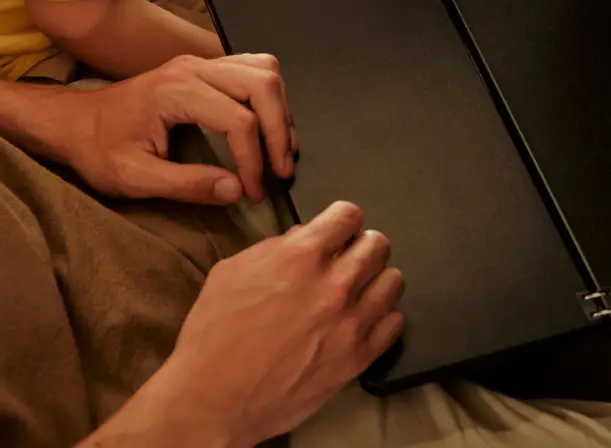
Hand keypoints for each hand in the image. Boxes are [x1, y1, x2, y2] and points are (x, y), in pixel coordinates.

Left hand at [58, 54, 296, 203]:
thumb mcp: (135, 177)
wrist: (75, 122)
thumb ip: (187, 185)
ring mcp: (198, 63)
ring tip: (279, 151)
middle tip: (280, 171)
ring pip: (262, 69)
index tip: (253, 192)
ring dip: (278, 109)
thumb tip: (236, 189)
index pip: (238, 120)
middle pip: (261, 84)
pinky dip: (268, 97)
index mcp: (176, 91)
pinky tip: (266, 128)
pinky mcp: (201, 68)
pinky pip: (250, 69)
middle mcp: (192, 68)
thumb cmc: (99, 148)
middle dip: (279, 130)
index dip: (254, 160)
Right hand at [155, 202, 404, 447]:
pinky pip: (395, 324)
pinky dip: (384, 316)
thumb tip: (302, 238)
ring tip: (361, 286)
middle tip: (350, 254)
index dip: (344, 218)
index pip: (348, 215)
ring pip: (393, 281)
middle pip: (378, 244)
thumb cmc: (215, 332)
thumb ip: (275, 248)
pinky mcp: (357, 359)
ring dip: (377, 278)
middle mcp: (333, 284)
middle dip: (363, 243)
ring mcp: (349, 323)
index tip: (340, 227)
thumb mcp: (235, 270)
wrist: (215, 394)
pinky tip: (365, 318)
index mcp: (301, 255)